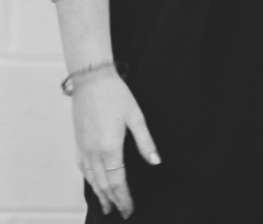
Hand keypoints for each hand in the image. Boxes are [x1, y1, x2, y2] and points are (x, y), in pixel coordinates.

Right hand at [71, 70, 160, 217]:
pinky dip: (89, 180)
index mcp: (110, 148)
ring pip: (91, 178)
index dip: (124, 197)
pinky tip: (93, 183)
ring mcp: (83, 148)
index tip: (130, 208)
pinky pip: (82, 167)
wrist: (91, 81)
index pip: (117, 181)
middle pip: (103, 184)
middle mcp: (93, 152)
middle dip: (113, 200)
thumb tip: (156, 161)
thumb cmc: (117, 95)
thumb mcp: (136, 117)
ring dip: (100, 194)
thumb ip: (145, 142)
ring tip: (107, 205)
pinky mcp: (78, 142)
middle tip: (122, 212)